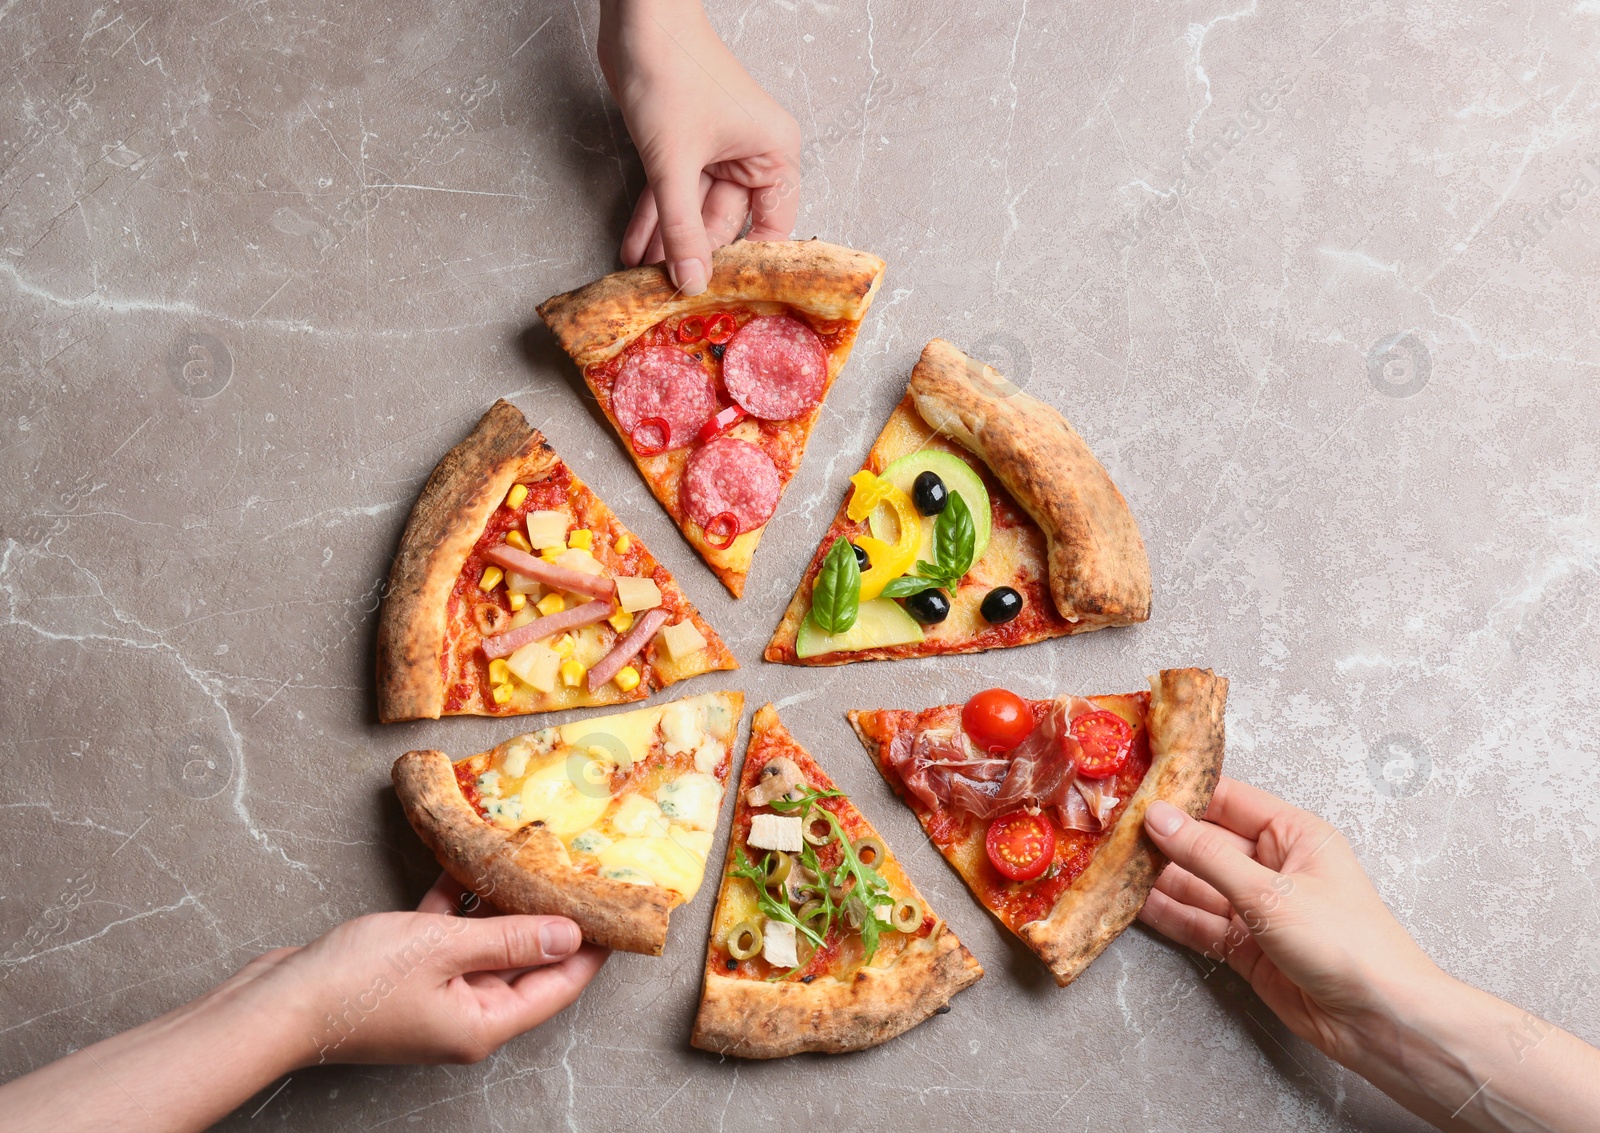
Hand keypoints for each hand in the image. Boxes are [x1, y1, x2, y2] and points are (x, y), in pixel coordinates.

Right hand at [266, 874, 608, 1065]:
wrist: (276, 1004)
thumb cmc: (357, 982)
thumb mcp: (445, 948)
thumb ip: (511, 939)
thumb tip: (572, 934)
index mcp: (484, 1025)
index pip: (558, 986)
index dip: (590, 948)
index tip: (615, 910)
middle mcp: (465, 1018)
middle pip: (524, 965)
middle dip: (545, 917)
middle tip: (572, 870)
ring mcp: (434, 1000)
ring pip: (483, 947)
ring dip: (498, 905)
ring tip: (526, 858)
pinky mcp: (404, 980)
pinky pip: (444, 940)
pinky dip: (453, 906)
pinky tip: (464, 864)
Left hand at [599, 0, 799, 293]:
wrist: (638, 18)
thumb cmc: (672, 70)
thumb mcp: (675, 162)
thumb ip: (682, 228)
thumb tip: (692, 282)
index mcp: (773, 153)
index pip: (772, 226)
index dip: (748, 263)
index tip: (727, 298)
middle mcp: (751, 154)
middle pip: (727, 222)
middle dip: (693, 255)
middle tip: (670, 293)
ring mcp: (716, 150)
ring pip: (693, 210)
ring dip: (667, 241)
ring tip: (643, 279)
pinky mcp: (684, 144)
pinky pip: (672, 193)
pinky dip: (653, 217)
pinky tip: (634, 247)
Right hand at [1137, 776, 1438, 1064]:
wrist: (1378, 1021)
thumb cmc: (1346, 943)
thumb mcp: (1270, 892)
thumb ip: (1207, 855)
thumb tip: (1159, 818)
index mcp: (1293, 835)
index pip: (1227, 800)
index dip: (1182, 793)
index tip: (1135, 786)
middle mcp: (1273, 866)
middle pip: (1205, 843)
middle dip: (1160, 839)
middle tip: (1109, 831)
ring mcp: (1258, 907)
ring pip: (1196, 884)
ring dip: (1156, 878)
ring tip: (1109, 864)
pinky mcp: (1246, 946)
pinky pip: (1198, 922)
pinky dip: (1167, 914)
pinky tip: (1132, 904)